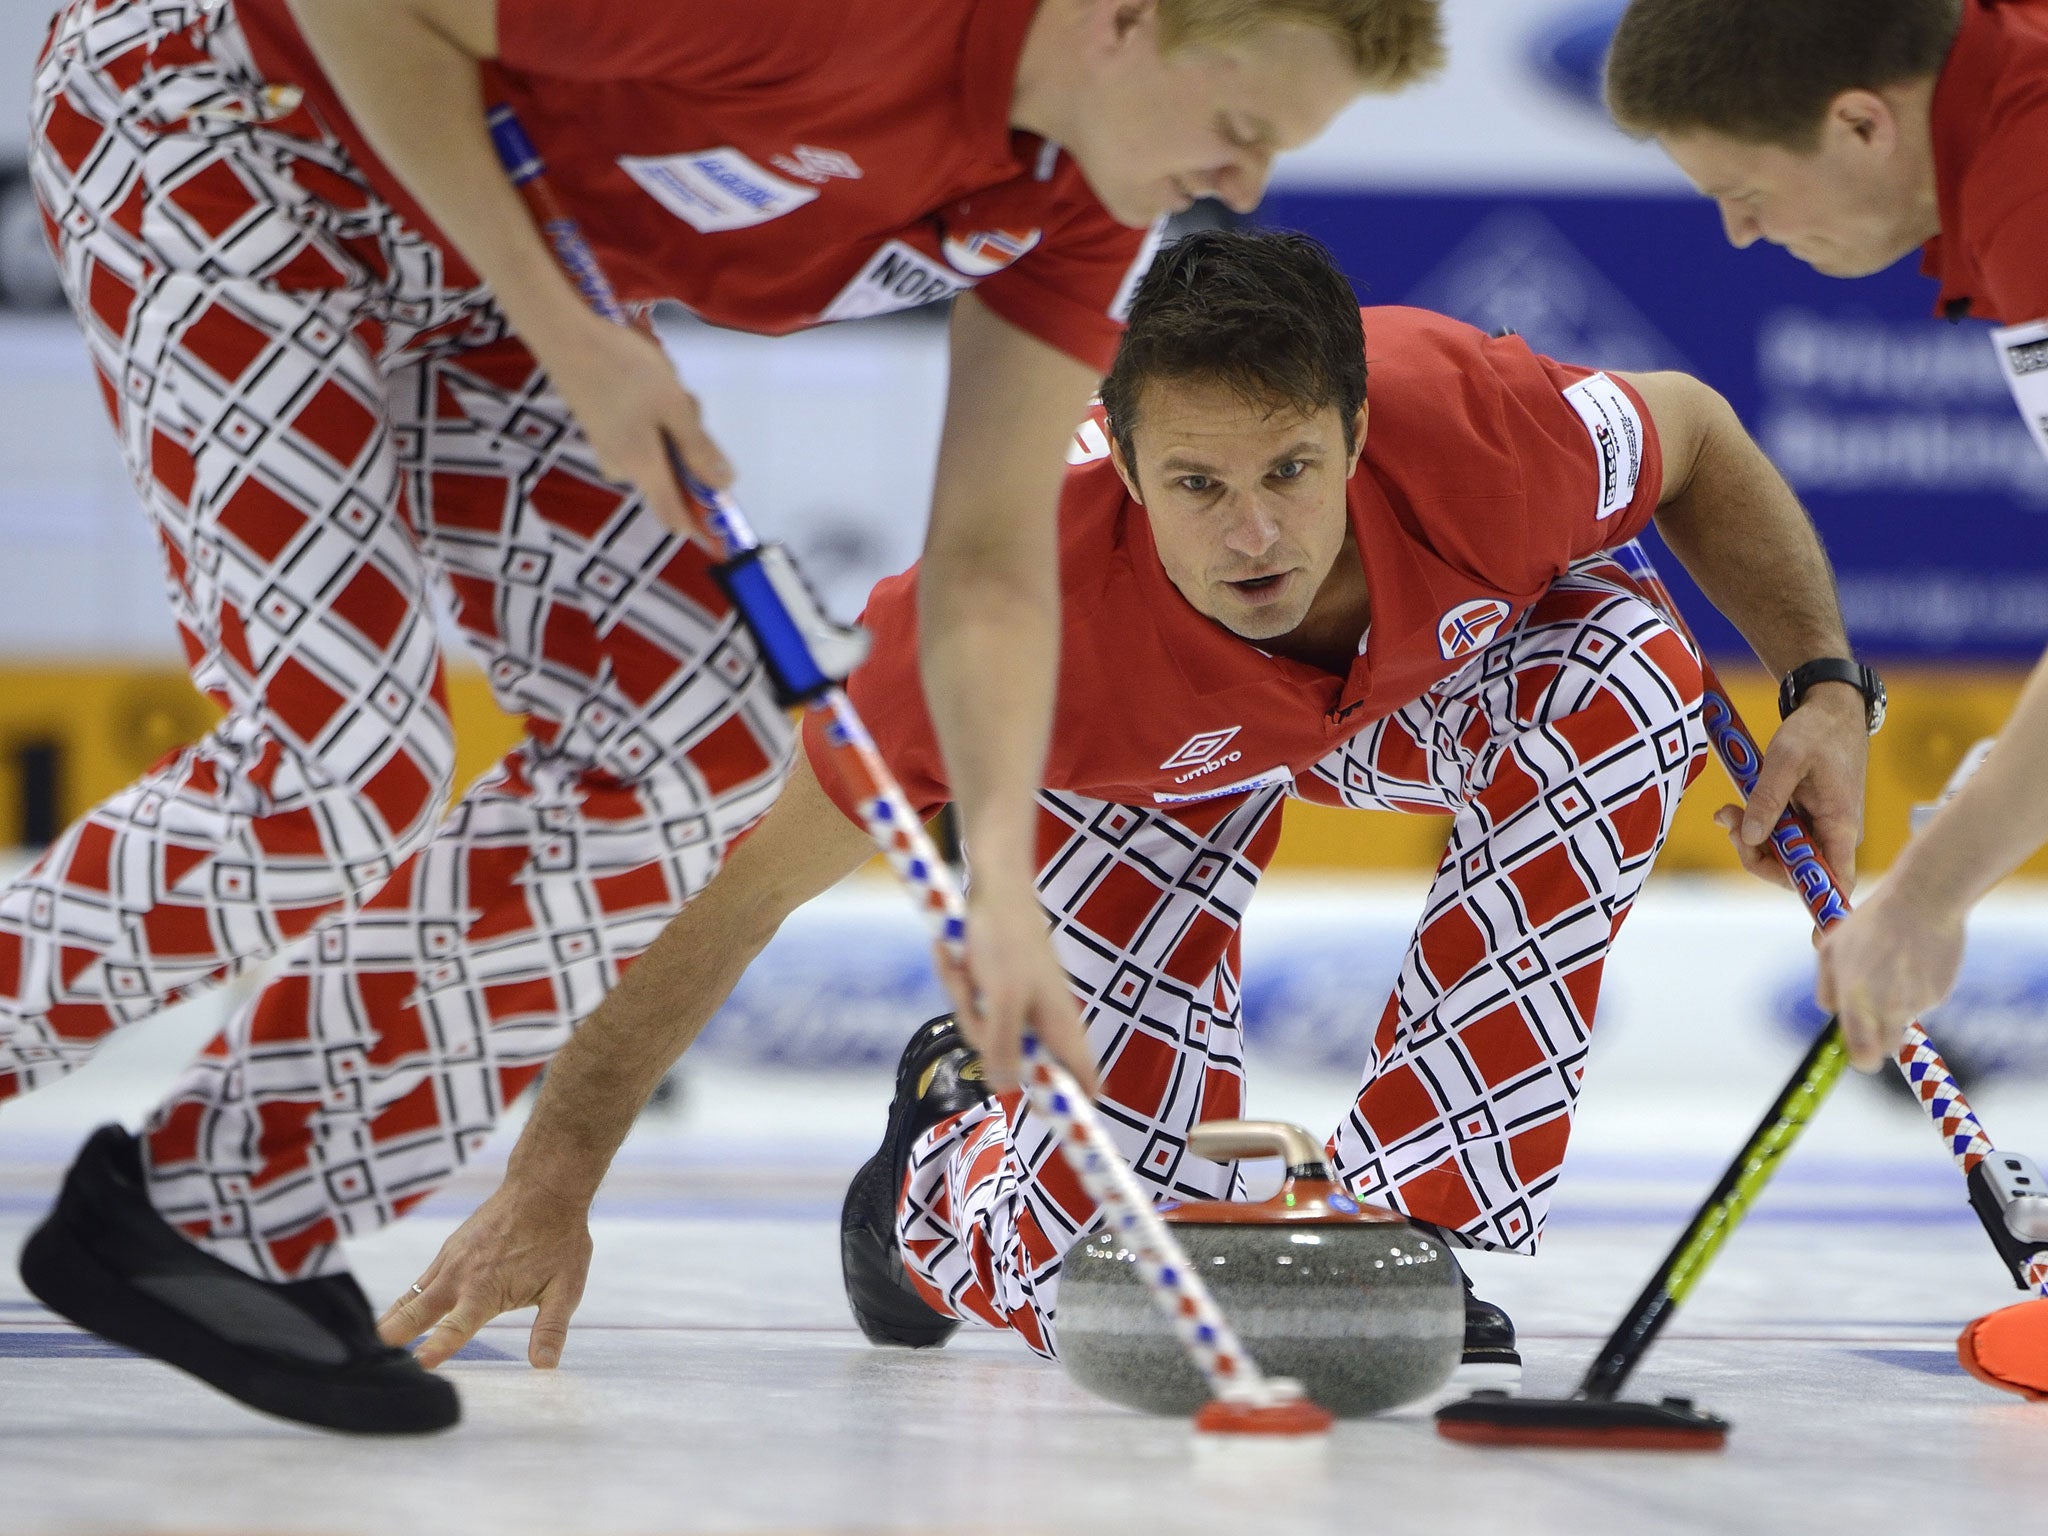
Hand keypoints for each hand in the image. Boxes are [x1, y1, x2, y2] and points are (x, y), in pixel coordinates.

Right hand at [376, 1176, 593, 1369]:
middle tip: (370, 1363)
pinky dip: (402, 1303)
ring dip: (389, 1322)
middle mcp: (459, 1277)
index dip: (436, 1347)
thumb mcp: (566, 1286)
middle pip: (414, 1314)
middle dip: (391, 1338)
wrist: (544, 1187)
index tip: (416, 1366)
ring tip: (367, 1349)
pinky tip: (391, 1319)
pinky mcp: (447, 1251)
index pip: (456, 1328)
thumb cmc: (559, 1239)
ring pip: (409, 1298)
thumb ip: (551, 1328)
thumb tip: (544, 1367)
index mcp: (486, 1291)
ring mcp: (449, 1261)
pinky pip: (419, 1282)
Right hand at [534, 307, 731, 541]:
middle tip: (684, 401)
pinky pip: (643, 433)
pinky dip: (654, 412)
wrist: (567, 337)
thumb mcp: (674, 407)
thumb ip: (699, 450)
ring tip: (662, 382)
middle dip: (689, 442)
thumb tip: (724, 486)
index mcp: (643, 469)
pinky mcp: (602, 430)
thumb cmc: (625, 370)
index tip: (723, 505)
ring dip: (673, 420)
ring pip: (661, 447)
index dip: (702, 521)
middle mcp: (623, 468)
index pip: (676, 517)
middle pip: (674, 474)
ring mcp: (610, 449)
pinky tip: (646, 382)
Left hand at [934, 879, 1097, 1096]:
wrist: (990, 885)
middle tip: (976, 1000)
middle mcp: (1044, 1019)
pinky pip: (970, 1003)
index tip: (1069, 1138)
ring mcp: (1019, 1003)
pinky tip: (954, 956)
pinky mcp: (996, 988)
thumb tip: (1007, 1087)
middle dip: (982, 1034)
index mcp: (1060, 1025)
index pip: (1085, 1081)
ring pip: (983, 1031)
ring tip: (965, 966)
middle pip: (1013, 1063)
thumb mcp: (1001, 1001)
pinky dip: (958, 982)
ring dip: (964, 1000)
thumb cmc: (1003, 939)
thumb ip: (1005, 1048)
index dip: (1078, 1108)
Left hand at [1713, 683, 1867, 891]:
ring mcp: (1819, 828)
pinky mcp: (1805, 819)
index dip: (1827, 907)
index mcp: (1840, 825)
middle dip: (1756, 856)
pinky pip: (1777, 837)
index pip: (1838, 880)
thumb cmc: (1815, 731)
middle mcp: (1833, 834)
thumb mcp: (1785, 759)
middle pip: (1795, 872)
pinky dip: (1753, 827)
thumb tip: (1753, 839)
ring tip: (1727, 811)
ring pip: (1780, 855)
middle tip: (1730, 822)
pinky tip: (1733, 810)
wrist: (1828, 708)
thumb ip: (1768, 799)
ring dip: (1749, 839)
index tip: (1819, 939)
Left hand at [1815, 883, 1966, 1072]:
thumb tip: (1830, 1012)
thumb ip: (1826, 986)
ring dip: (1898, 1010)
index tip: (1863, 1059)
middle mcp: (1887, 1008)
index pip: (1861, 1053)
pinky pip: (1924, 1002)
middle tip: (1878, 1015)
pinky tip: (1916, 961)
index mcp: (1855, 1000)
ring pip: (1904, 1022)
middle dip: (1880, 1038)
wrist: (1922, 902)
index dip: (1862, 1059)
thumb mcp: (1832, 948)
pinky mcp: (1939, 993)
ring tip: (1895, 970)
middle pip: (1886, 1047)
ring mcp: (1916, 1003)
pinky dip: (1919, 990)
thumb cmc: (1870, 923)